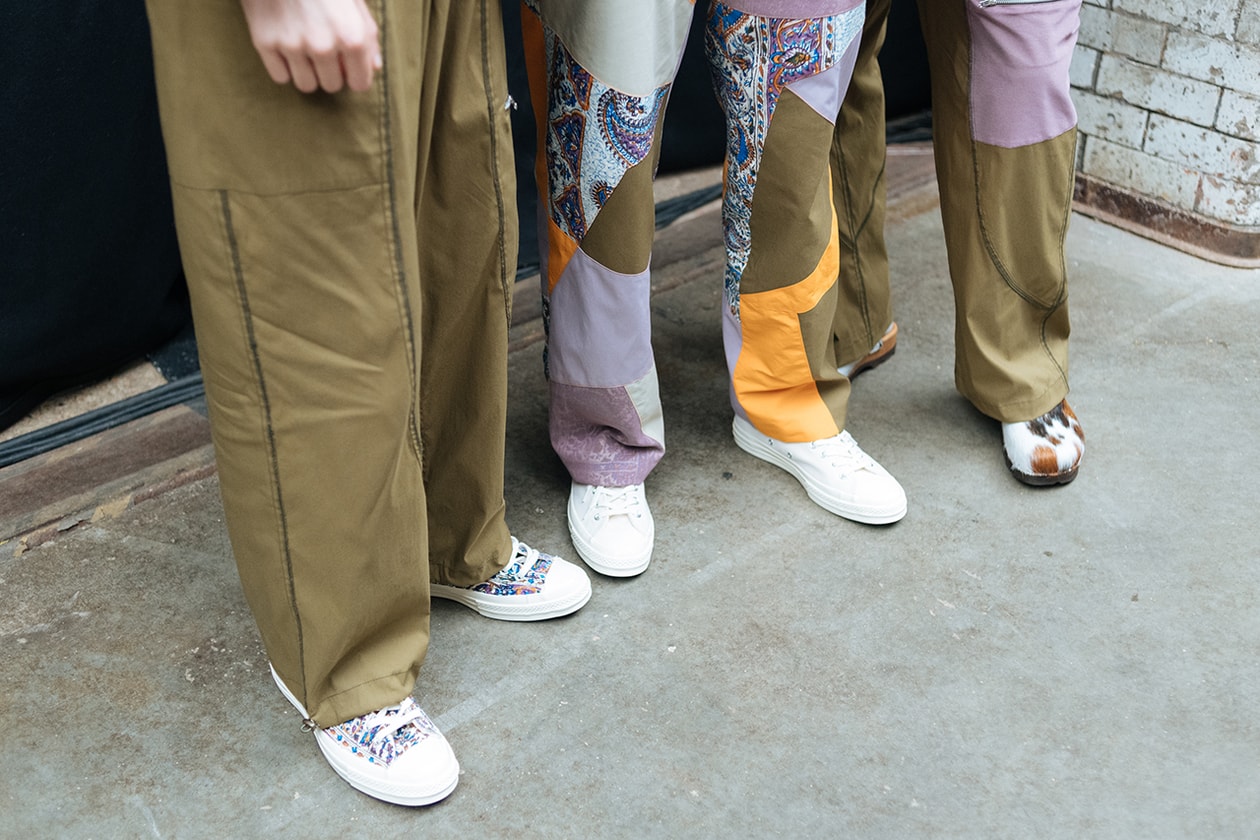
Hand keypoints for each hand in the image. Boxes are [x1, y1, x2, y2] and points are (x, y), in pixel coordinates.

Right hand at [239, 0, 381, 92]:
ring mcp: (293, 46)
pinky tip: (286, 48)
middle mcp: (324, 47)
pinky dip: (284, 67)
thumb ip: (368, 37)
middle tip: (323, 51)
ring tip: (305, 50)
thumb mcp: (355, 3)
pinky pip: (280, 77)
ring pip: (307, 85)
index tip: (347, 64)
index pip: (359, 84)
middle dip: (330, 72)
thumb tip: (373, 67)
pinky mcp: (265, 43)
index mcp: (353, 38)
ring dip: (308, 73)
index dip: (354, 74)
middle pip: (332, 86)